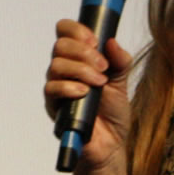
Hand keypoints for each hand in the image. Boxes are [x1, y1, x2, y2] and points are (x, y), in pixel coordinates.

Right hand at [42, 18, 134, 174]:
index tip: (95, 40)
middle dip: (84, 52)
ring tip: (99, 83)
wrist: (111, 144)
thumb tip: (112, 41)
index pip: (66, 31)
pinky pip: (52, 88)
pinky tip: (84, 92)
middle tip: (103, 67)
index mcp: (79, 58)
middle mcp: (64, 69)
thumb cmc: (113, 113)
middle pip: (60, 45)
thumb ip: (119, 60)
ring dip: (80, 70)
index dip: (77, 30)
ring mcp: (57, 86)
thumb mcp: (122, 81)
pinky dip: (69, 87)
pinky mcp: (53, 105)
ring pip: (56, 64)